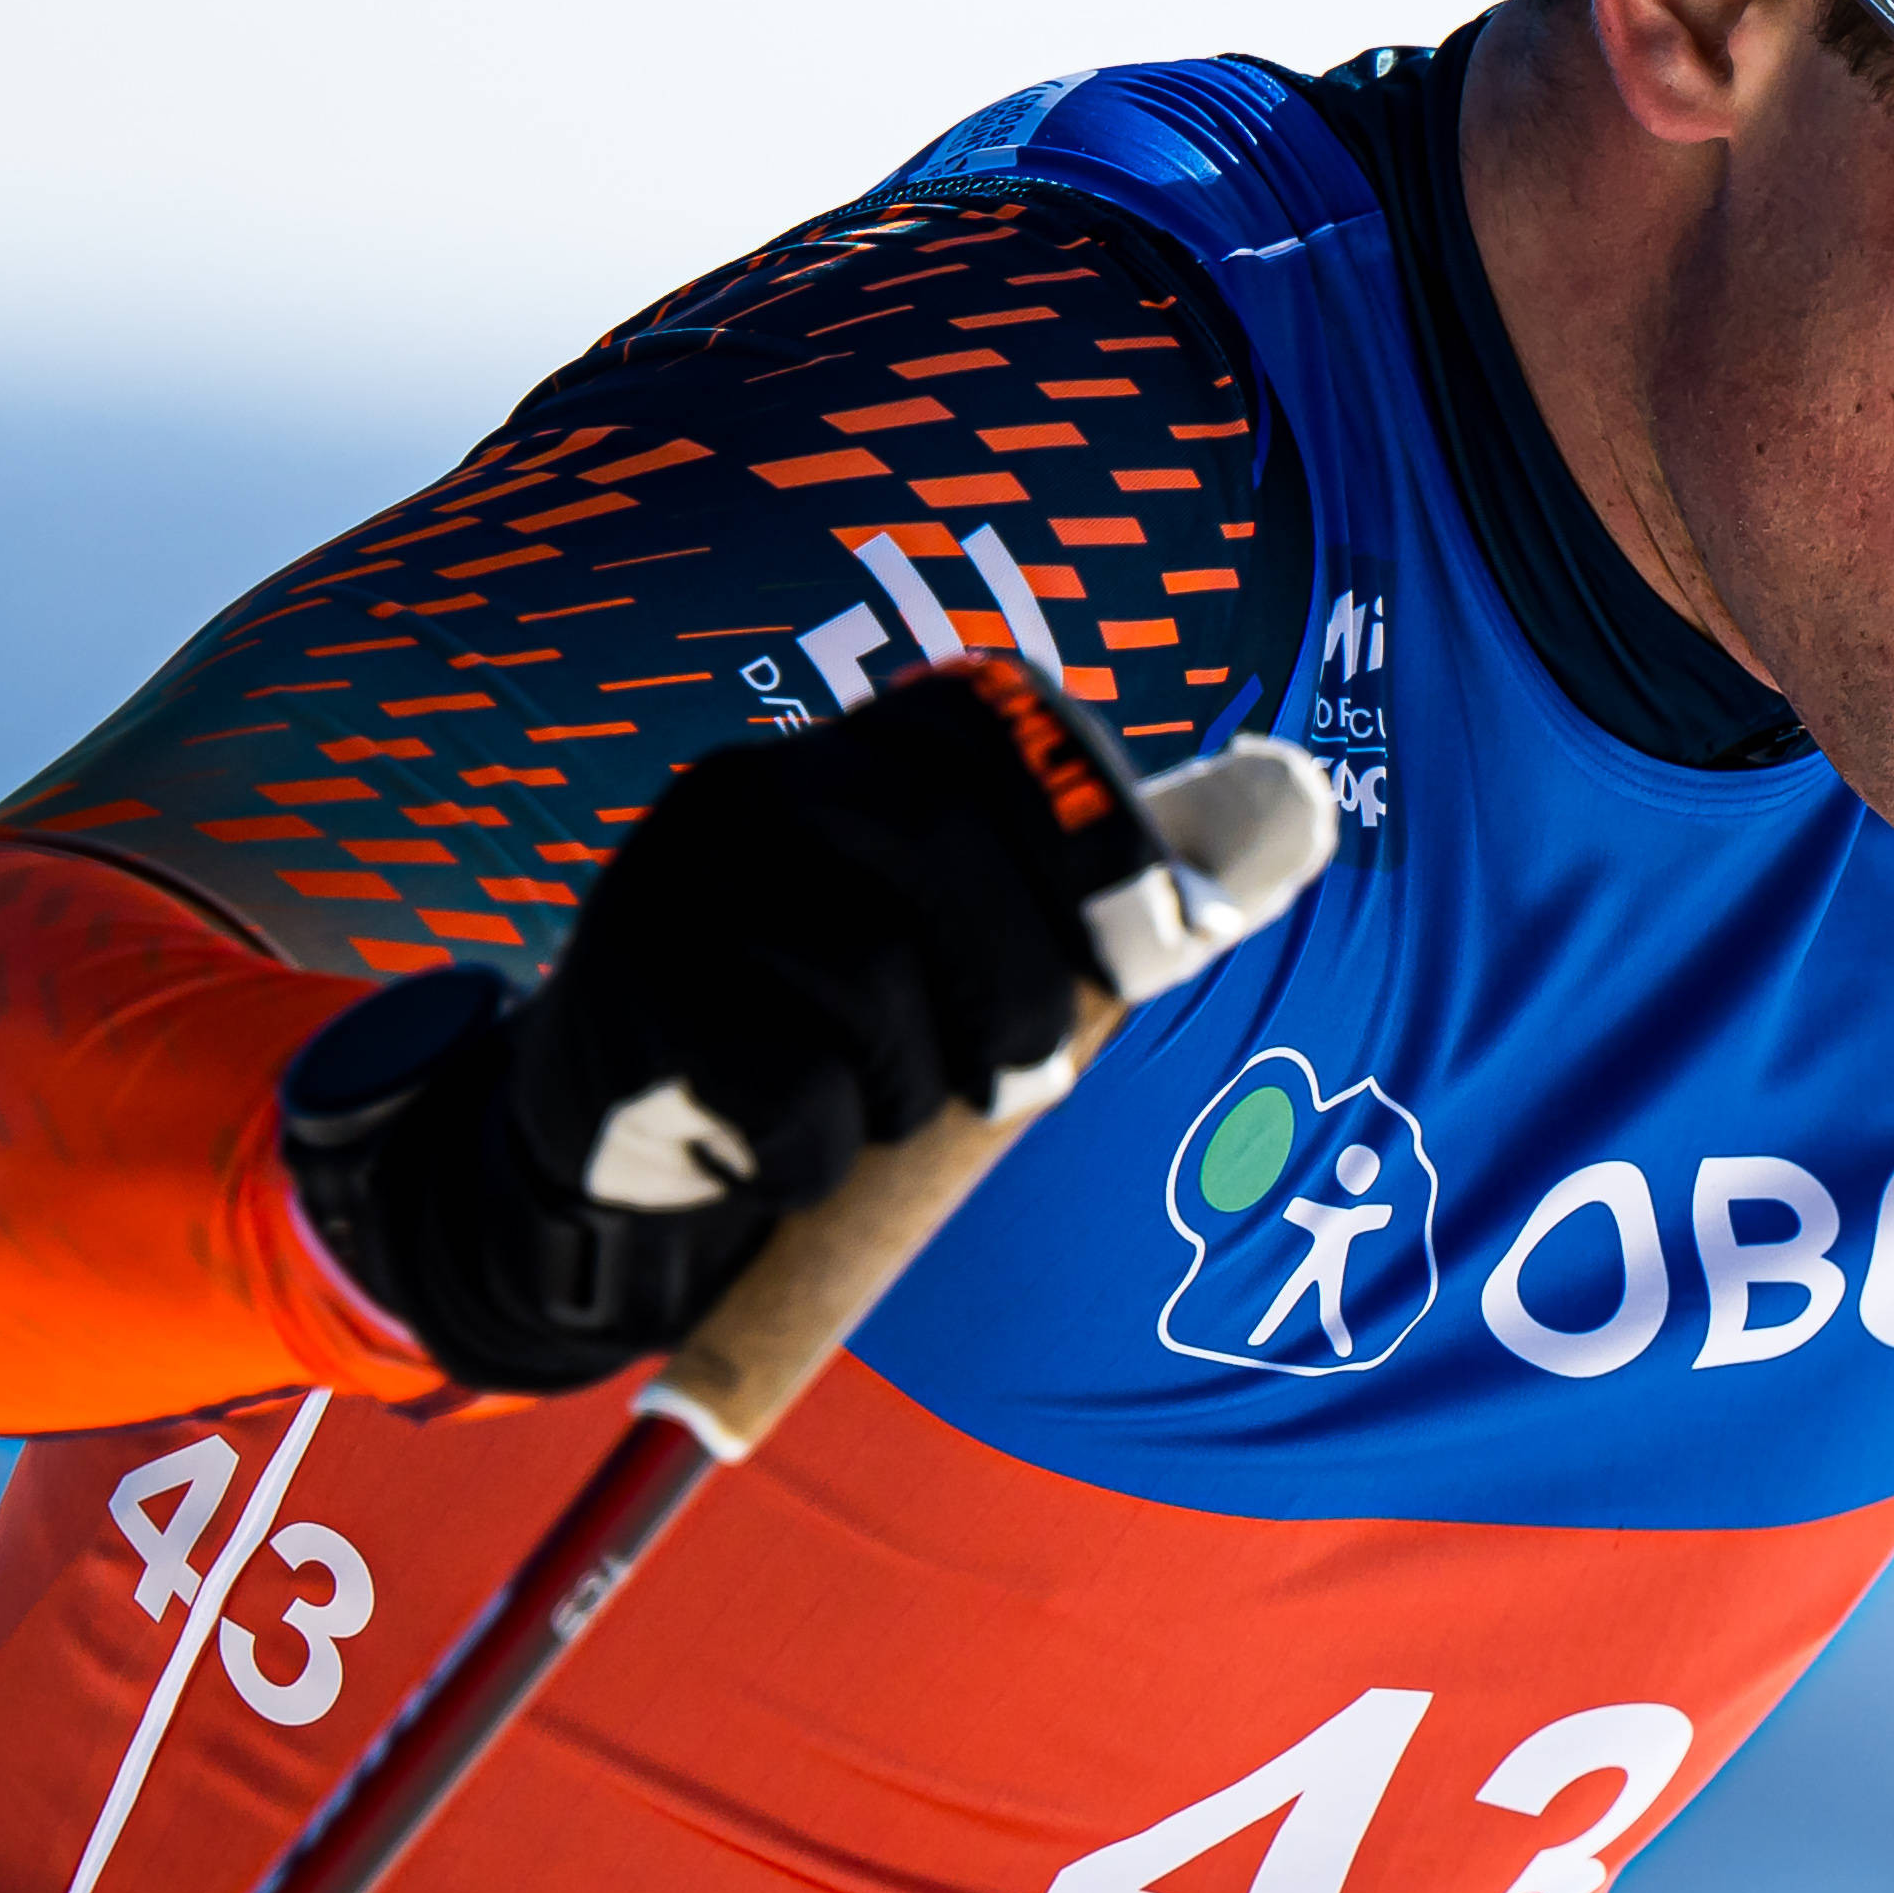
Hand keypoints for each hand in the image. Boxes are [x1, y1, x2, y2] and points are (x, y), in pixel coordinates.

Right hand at [281, 667, 1334, 1391]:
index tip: (1157, 942)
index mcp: (841, 752)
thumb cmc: (815, 1041)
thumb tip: (1286, 829)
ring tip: (884, 1116)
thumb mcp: (925, 948)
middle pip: (938, 836)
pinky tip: (796, 1167)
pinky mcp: (618, 1009)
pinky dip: (822, 1157)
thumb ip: (1058, 899)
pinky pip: (784, 1091)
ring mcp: (666, 888)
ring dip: (914, 1086)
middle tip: (1025, 1080)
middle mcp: (746, 786)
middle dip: (1022, 977)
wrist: (607, 1143)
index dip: (1094, 825)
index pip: (991, 726)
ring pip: (867, 976)